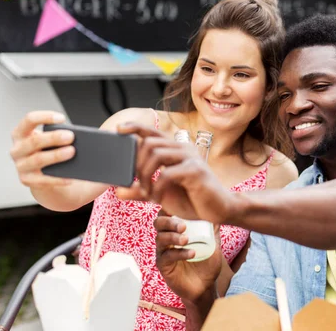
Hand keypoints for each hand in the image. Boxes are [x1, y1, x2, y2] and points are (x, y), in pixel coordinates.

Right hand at [10, 111, 74, 188]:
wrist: (46, 178)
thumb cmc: (52, 152)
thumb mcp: (54, 139)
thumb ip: (71, 130)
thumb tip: (107, 127)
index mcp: (22, 133)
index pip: (29, 119)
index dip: (44, 117)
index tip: (62, 118)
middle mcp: (17, 149)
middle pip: (34, 141)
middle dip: (53, 137)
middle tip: (71, 137)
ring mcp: (21, 166)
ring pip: (38, 159)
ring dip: (55, 155)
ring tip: (72, 152)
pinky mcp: (27, 180)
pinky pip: (43, 180)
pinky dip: (57, 178)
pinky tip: (71, 177)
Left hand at [117, 123, 234, 223]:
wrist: (218, 209)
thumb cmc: (192, 199)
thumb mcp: (161, 194)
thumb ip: (141, 190)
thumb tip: (118, 190)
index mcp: (175, 149)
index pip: (152, 132)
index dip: (135, 127)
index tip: (118, 129)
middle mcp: (183, 148)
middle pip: (149, 143)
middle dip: (136, 164)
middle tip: (136, 184)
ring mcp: (191, 157)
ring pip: (157, 154)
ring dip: (145, 176)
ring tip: (146, 193)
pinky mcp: (196, 170)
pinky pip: (167, 174)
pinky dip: (156, 188)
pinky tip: (157, 198)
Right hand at [154, 214, 221, 302]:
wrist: (205, 286)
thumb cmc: (207, 263)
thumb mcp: (213, 243)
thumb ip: (214, 229)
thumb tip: (218, 212)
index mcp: (175, 229)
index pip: (167, 213)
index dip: (169, 208)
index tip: (180, 205)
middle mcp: (166, 238)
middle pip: (158, 223)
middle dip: (169, 222)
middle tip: (183, 226)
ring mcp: (163, 252)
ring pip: (160, 239)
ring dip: (173, 237)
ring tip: (187, 240)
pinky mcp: (163, 266)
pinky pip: (167, 256)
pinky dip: (179, 253)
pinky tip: (192, 253)